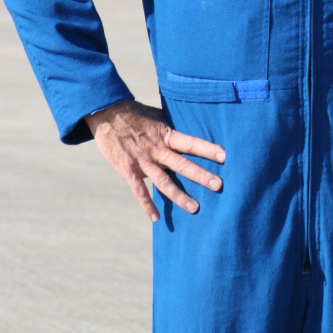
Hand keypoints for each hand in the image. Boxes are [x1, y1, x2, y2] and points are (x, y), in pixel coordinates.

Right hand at [85, 99, 225, 221]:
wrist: (107, 114)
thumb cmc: (134, 114)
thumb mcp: (156, 116)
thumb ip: (170, 129)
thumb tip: (186, 131)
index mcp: (166, 135)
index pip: (191, 142)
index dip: (208, 149)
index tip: (225, 156)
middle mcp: (157, 150)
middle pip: (183, 165)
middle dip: (201, 176)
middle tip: (219, 186)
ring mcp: (142, 161)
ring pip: (164, 182)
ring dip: (180, 196)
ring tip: (195, 208)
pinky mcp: (128, 170)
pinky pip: (139, 191)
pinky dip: (147, 205)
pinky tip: (156, 218)